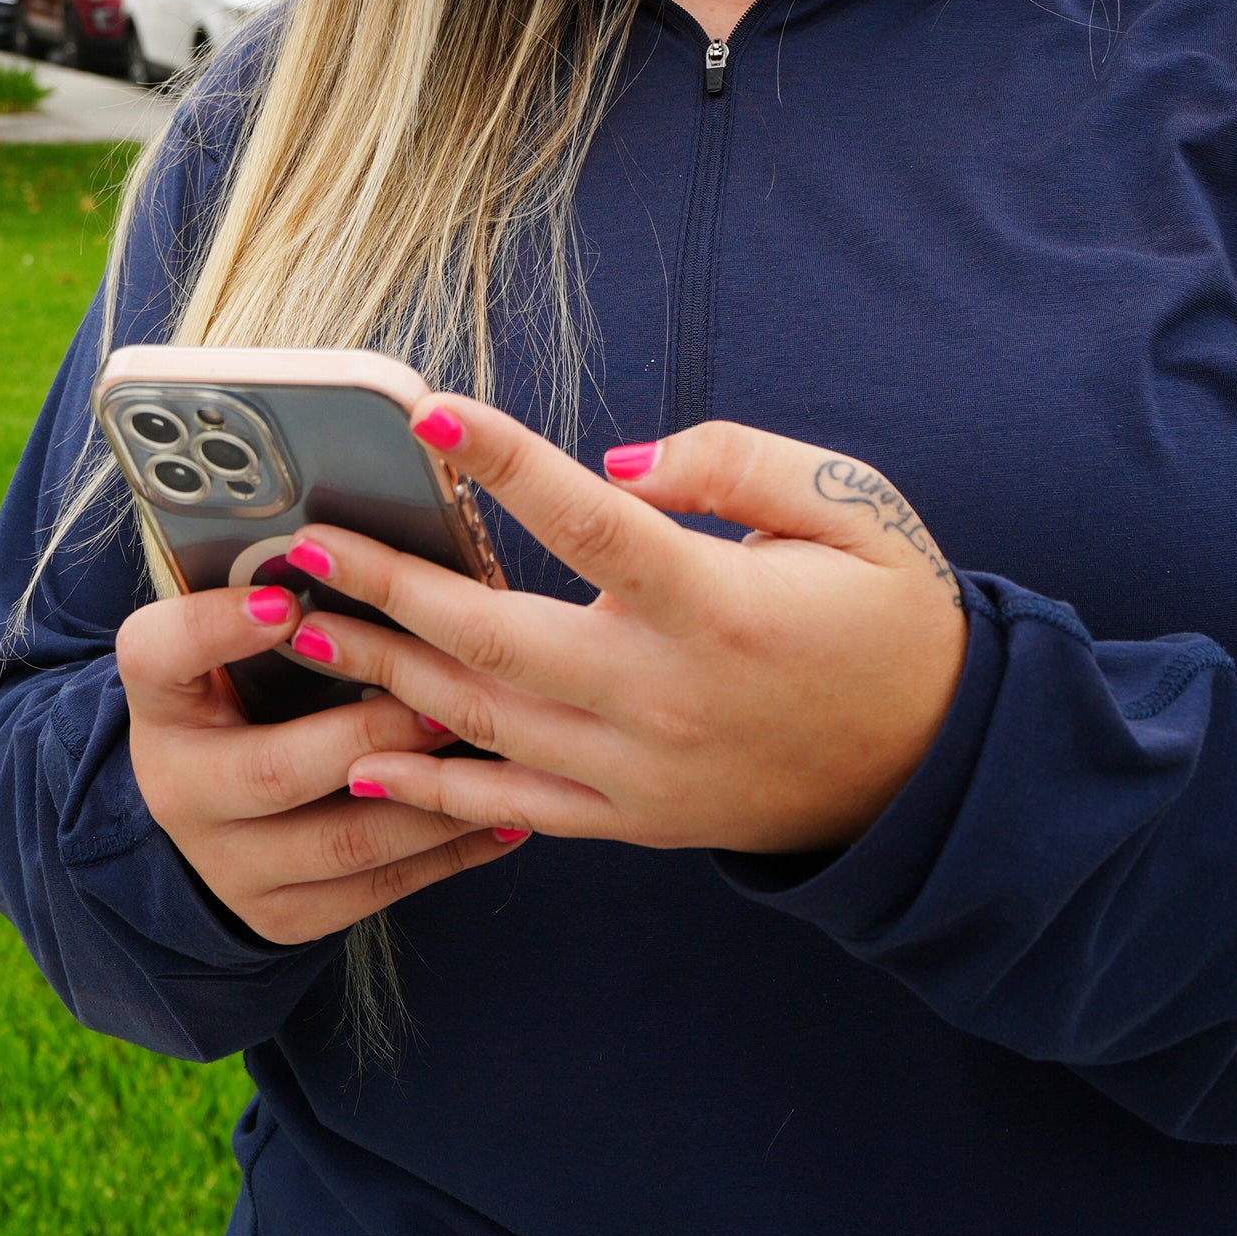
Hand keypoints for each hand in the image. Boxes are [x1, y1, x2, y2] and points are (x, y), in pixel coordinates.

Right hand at [115, 574, 528, 945]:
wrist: (206, 810)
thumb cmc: (241, 694)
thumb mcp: (229, 647)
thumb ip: (277, 604)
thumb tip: (367, 552)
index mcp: (158, 700)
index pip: (158, 655)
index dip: (217, 629)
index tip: (285, 601)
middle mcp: (178, 787)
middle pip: (271, 769)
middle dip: (371, 733)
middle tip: (444, 697)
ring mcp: (228, 864)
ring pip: (343, 841)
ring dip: (430, 797)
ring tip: (495, 755)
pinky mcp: (282, 915)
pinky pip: (378, 888)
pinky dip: (449, 850)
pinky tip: (504, 813)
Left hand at [266, 406, 966, 858]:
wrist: (937, 768)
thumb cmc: (889, 615)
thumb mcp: (850, 508)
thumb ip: (734, 462)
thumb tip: (619, 462)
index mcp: (718, 605)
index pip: (590, 520)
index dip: (507, 463)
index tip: (429, 416)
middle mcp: (664, 693)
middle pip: (493, 635)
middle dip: (385, 583)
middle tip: (299, 543)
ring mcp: (641, 769)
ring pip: (482, 720)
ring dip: (382, 670)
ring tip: (299, 626)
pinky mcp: (634, 819)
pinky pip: (514, 810)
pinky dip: (434, 788)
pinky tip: (360, 757)